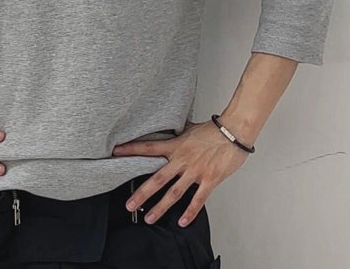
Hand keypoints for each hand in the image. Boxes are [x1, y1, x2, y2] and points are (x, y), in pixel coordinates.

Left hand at [111, 120, 249, 227]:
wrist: (233, 132)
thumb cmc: (213, 130)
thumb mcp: (190, 129)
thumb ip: (177, 134)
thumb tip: (169, 130)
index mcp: (176, 146)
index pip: (149, 147)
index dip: (131, 150)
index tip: (116, 152)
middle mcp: (182, 160)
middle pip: (158, 178)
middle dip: (142, 193)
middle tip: (129, 204)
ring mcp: (195, 171)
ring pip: (174, 193)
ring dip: (160, 207)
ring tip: (149, 218)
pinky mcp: (210, 179)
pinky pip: (198, 199)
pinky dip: (190, 212)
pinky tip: (182, 221)